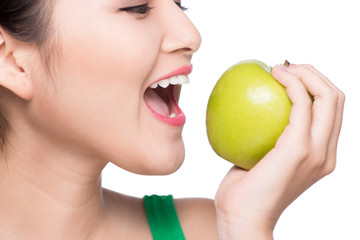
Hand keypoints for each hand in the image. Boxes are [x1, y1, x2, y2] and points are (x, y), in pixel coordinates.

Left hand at [214, 64, 344, 239]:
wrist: (242, 216)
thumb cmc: (245, 188)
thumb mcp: (261, 158)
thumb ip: (268, 137)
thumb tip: (254, 107)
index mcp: (321, 155)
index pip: (331, 110)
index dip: (315, 84)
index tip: (286, 74)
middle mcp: (326, 153)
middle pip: (336, 98)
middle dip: (314, 73)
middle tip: (284, 66)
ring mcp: (317, 152)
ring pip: (327, 96)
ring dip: (305, 73)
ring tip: (279, 68)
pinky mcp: (299, 149)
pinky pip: (301, 105)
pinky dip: (291, 84)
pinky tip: (272, 77)